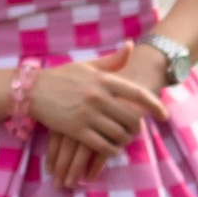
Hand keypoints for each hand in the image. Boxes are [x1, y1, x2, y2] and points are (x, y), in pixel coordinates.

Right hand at [33, 50, 167, 191]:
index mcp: (104, 79)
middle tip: (136, 130)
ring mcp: (87, 114)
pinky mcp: (76, 130)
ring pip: (118, 134)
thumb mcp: (88, 66)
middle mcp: (98, 96)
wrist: (33, 90)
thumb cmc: (62, 77)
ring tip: (124, 140)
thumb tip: (131, 46)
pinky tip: (112, 149)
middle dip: (137, 128)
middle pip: (131, 118)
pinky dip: (111, 150)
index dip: (155, 106)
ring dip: (125, 140)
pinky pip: (102, 146)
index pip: (137, 93)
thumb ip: (112, 60)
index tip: (164, 115)